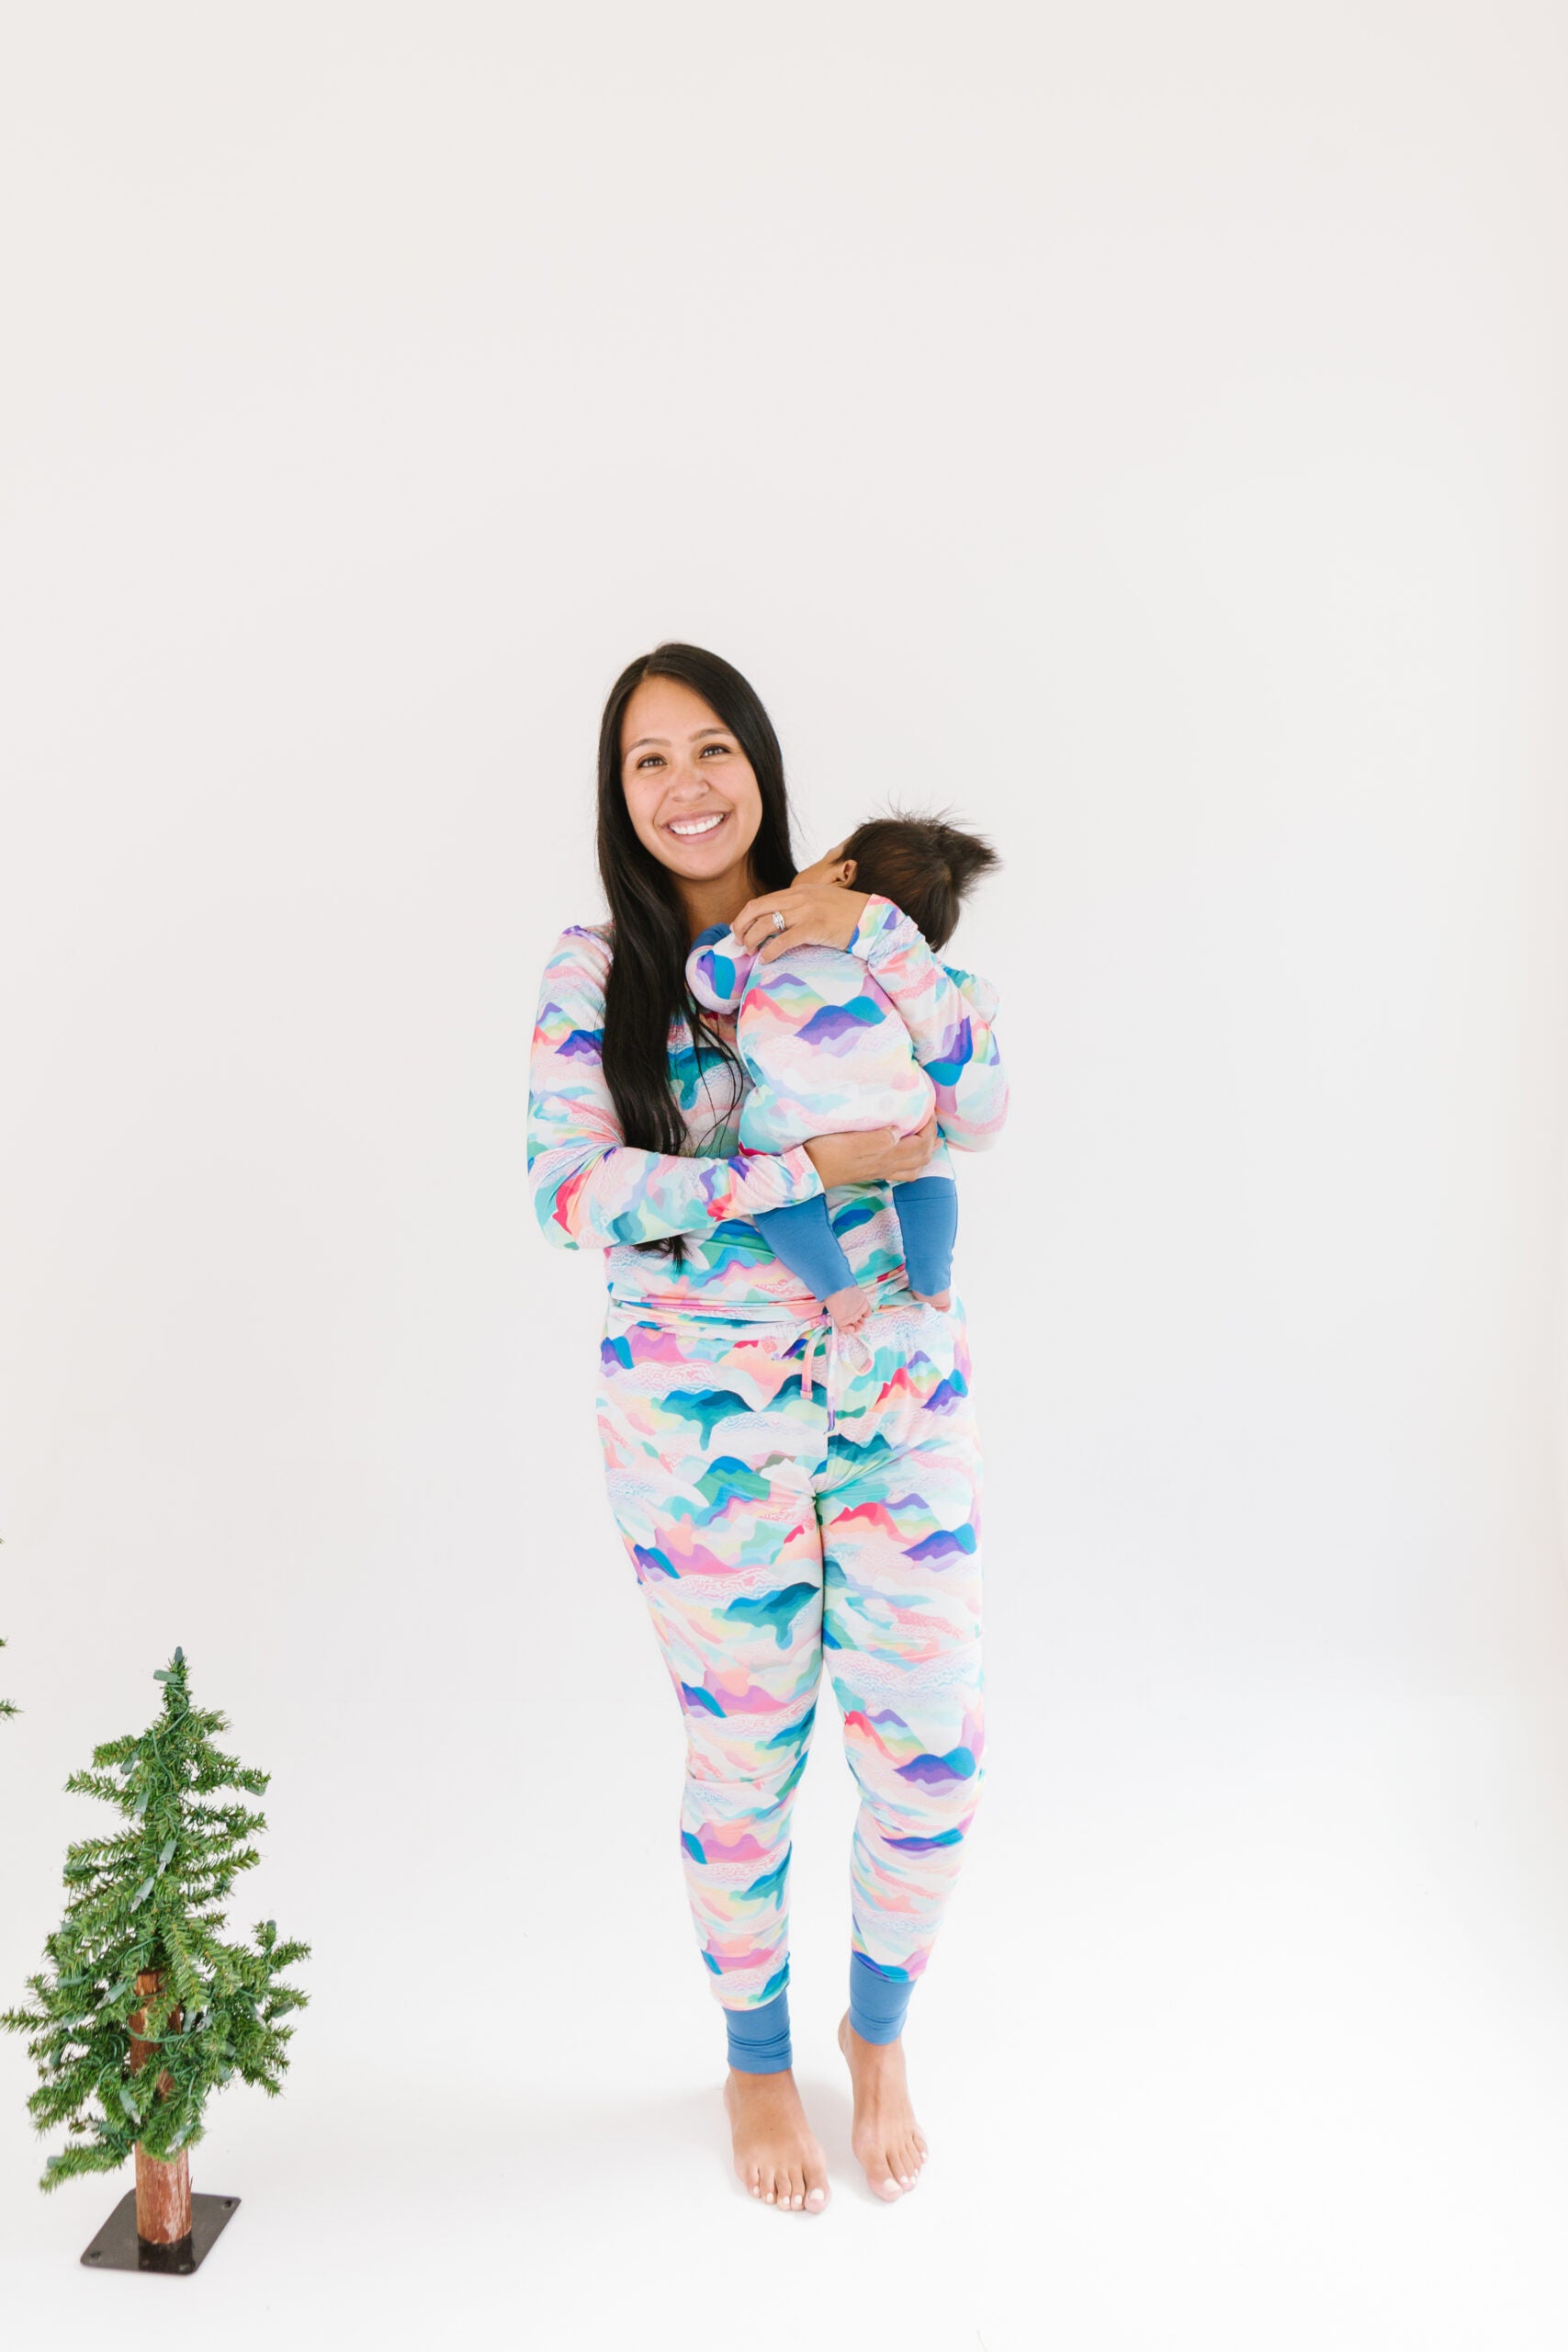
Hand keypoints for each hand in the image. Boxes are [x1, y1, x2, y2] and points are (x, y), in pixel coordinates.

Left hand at [732, 876, 870, 962]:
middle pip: (757, 909)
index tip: (739, 929)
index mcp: (799, 891)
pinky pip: (784, 940)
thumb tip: (781, 921)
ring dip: (752, 938)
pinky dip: (770, 950)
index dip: (745, 916)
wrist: (872, 917)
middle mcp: (799, 898)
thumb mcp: (820, 901)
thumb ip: (801, 906)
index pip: (763, 901)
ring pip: (766, 923)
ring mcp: (806, 911)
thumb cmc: (848, 914)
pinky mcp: (814, 927)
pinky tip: (766, 958)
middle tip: (738, 941)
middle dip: (742, 926)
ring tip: (749, 951)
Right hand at [802, 1114, 938, 1188]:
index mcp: (886, 1156)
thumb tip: (898, 1131)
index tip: (929, 1109)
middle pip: (922, 1158)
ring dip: (925, 1153)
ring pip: (914, 1168)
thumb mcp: (852, 1142)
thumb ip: (878, 1139)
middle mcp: (886, 1166)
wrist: (807, 1171)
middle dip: (932, 1140)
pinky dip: (911, 1162)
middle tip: (932, 1122)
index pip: (920, 1144)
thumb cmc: (826, 1153)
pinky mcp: (869, 1173)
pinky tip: (904, 1153)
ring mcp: (878, 1171)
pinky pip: (900, 1172)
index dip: (930, 1128)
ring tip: (928, 1140)